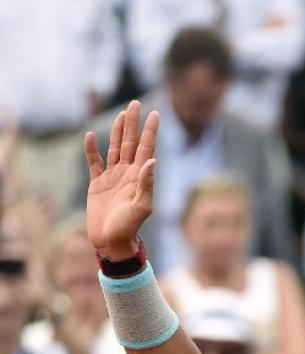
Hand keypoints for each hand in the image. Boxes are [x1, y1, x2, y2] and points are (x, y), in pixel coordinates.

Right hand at [84, 101, 158, 259]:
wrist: (111, 240)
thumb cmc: (129, 226)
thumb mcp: (141, 206)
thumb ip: (146, 184)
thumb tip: (152, 160)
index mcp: (140, 176)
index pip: (147, 148)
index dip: (150, 131)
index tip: (156, 113)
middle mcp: (127, 173)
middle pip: (131, 142)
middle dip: (134, 123)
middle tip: (136, 103)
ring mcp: (112, 176)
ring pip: (115, 147)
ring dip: (118, 131)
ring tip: (122, 114)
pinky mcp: (97, 183)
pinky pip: (94, 162)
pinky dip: (91, 149)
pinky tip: (90, 135)